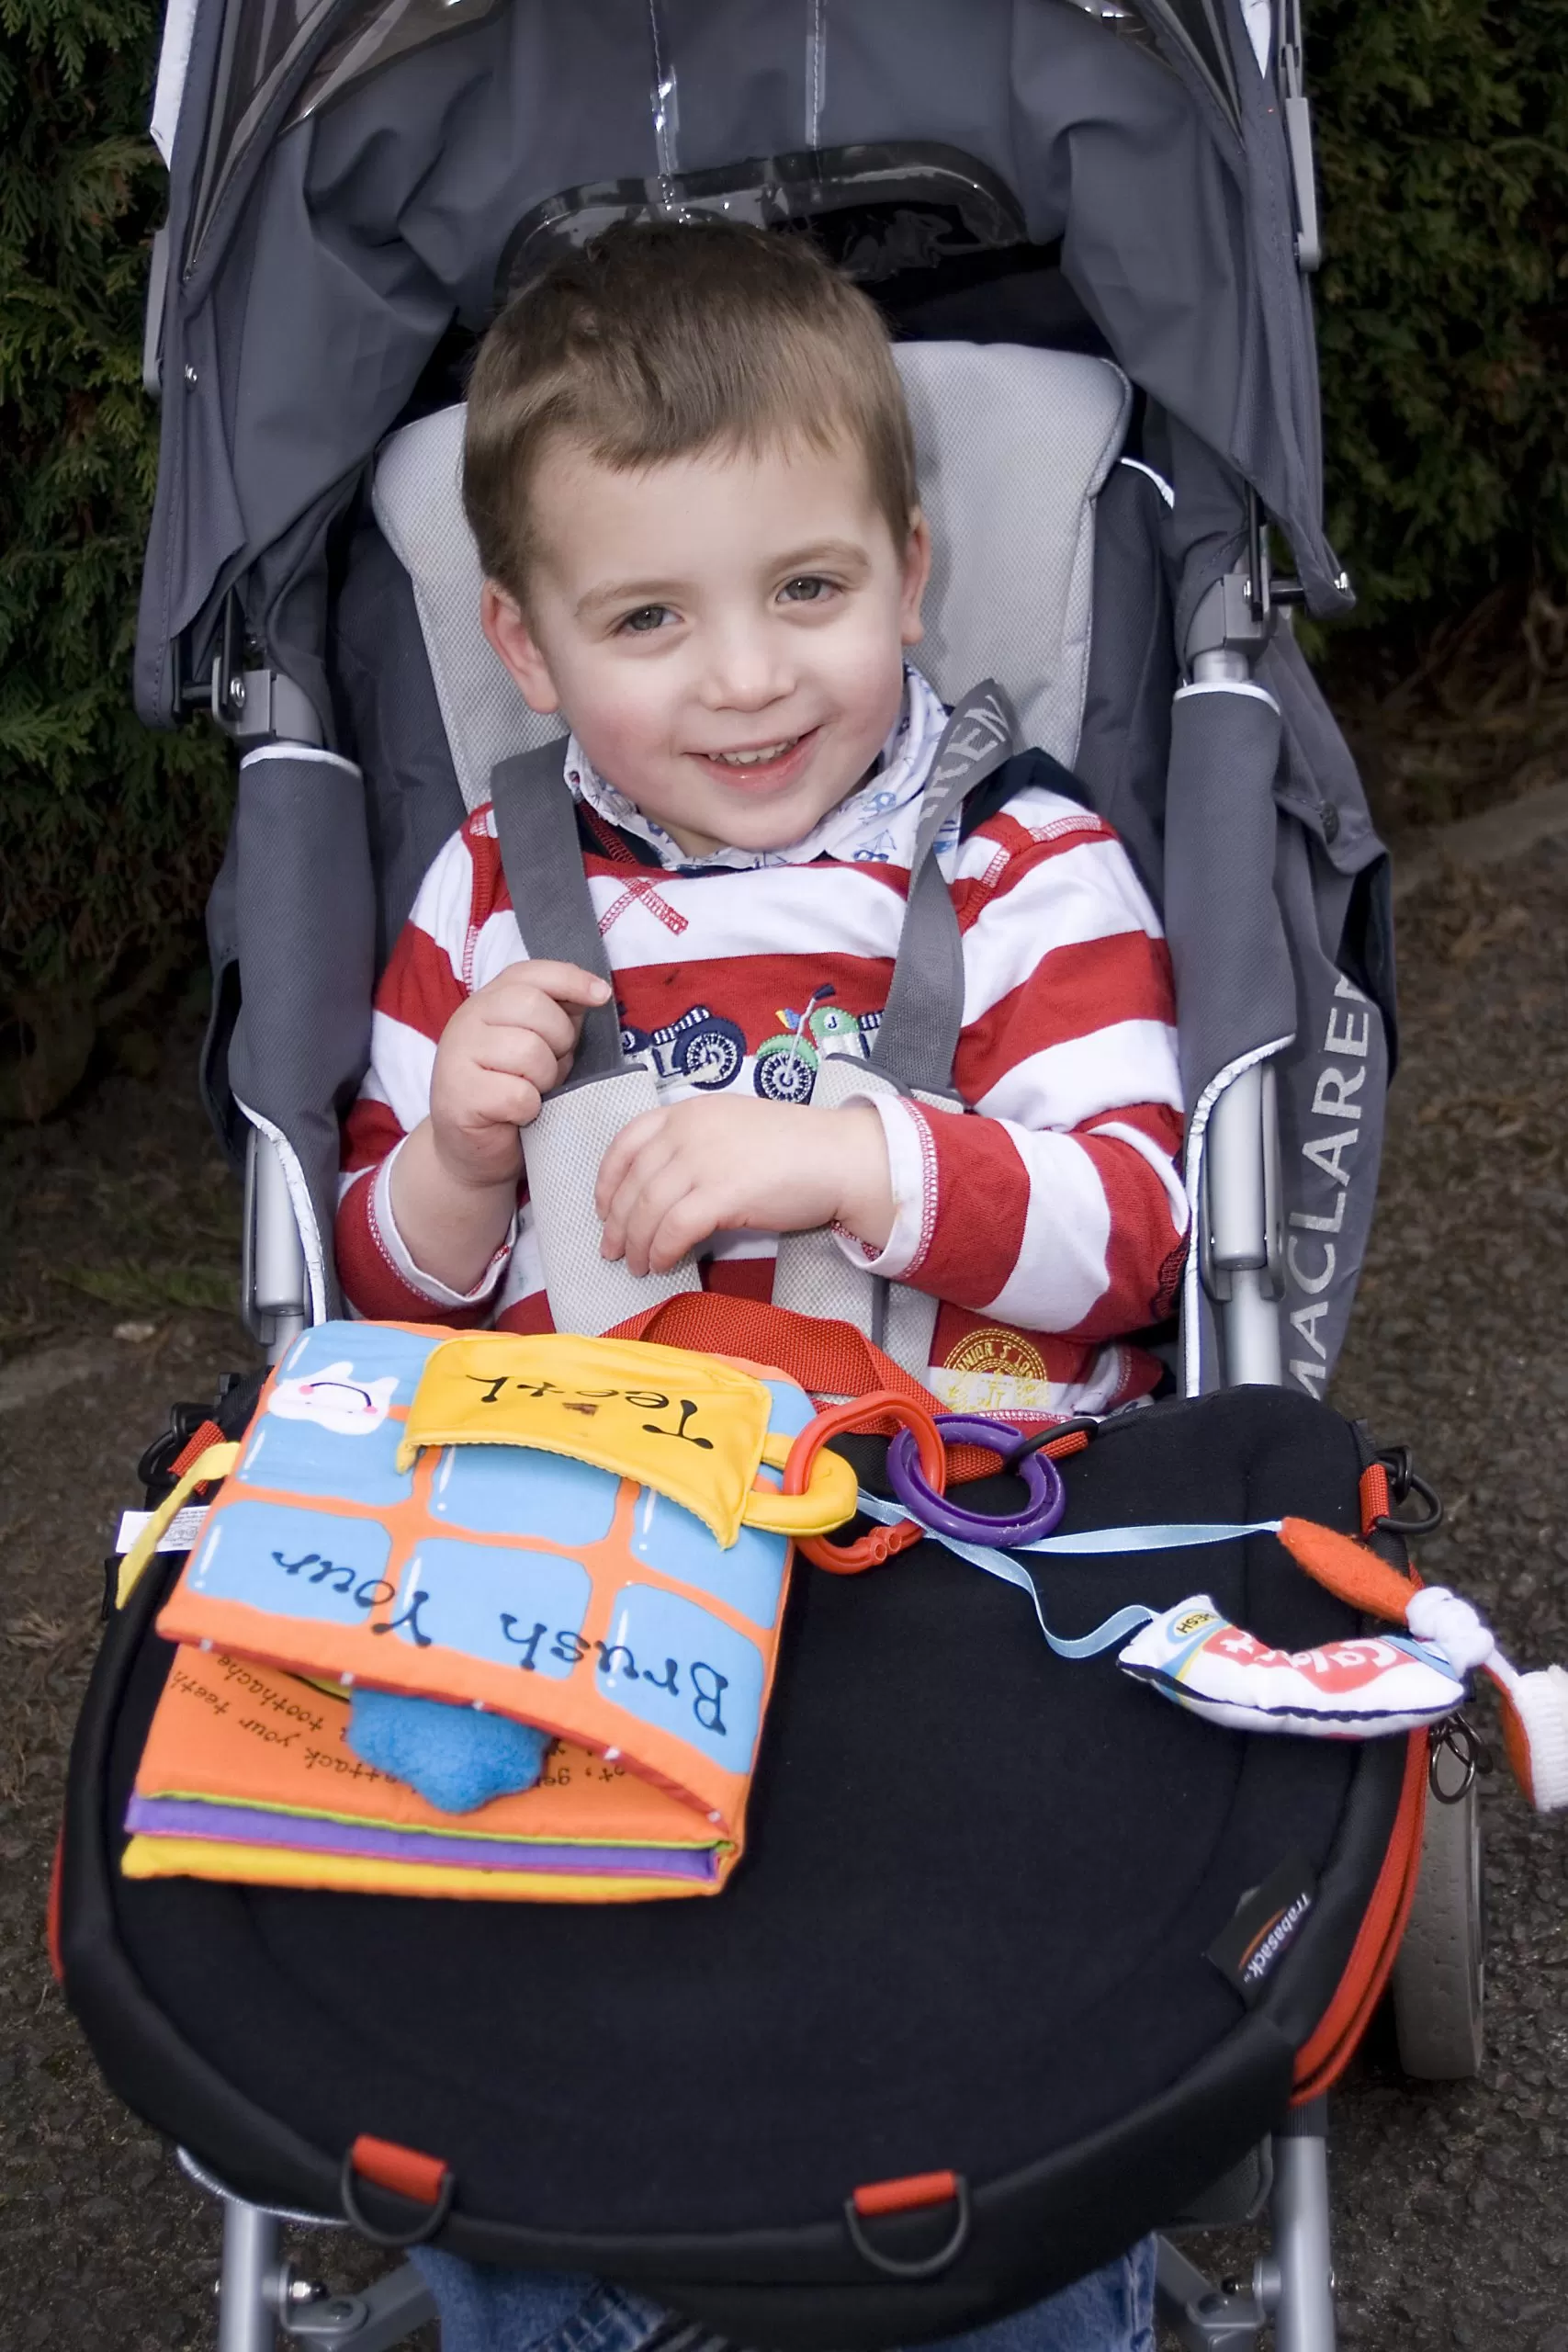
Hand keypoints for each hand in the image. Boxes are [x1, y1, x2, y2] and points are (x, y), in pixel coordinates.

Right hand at [429, 960, 611, 1190]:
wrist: (472, 1151)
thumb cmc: (512, 1094)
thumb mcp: (540, 1047)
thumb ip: (558, 1018)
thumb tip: (595, 993)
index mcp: (488, 1001)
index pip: (530, 973)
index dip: (570, 979)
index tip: (602, 995)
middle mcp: (466, 1020)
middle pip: (534, 1008)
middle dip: (560, 1041)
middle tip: (551, 1069)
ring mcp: (457, 1056)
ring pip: (529, 1052)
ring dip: (544, 1079)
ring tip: (532, 1092)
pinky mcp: (459, 1095)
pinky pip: (518, 1095)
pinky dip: (529, 1110)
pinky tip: (517, 1115)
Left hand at [595, 1096, 893, 1275]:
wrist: (840, 1157)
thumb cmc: (795, 1147)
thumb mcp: (733, 1127)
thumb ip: (696, 1145)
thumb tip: (665, 1187)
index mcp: (688, 1111)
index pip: (626, 1141)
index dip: (607, 1179)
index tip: (603, 1207)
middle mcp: (689, 1131)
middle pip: (632, 1182)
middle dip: (616, 1222)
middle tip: (612, 1250)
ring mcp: (704, 1160)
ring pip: (647, 1209)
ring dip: (636, 1243)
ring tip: (636, 1265)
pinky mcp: (722, 1194)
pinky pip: (674, 1229)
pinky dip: (661, 1251)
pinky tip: (662, 1264)